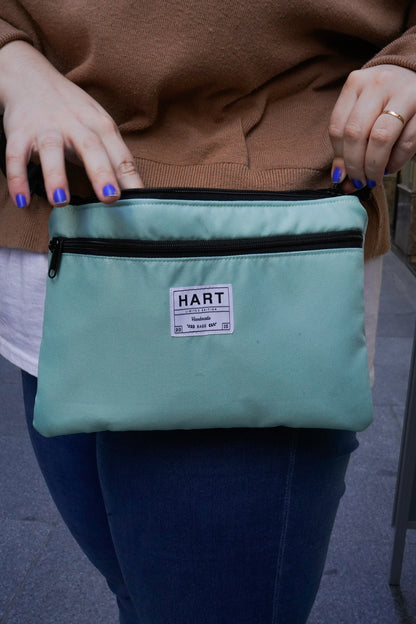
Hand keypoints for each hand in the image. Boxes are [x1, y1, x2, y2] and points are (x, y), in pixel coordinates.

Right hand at [0, 41, 142, 207]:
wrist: (29, 77)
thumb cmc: (71, 111)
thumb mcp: (98, 127)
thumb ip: (114, 158)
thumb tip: (134, 193)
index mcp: (100, 124)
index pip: (119, 153)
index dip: (130, 176)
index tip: (139, 198)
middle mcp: (74, 124)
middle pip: (90, 146)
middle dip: (101, 172)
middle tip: (110, 197)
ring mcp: (46, 127)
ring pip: (51, 149)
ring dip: (56, 176)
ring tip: (61, 201)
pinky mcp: (20, 132)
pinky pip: (16, 156)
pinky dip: (17, 178)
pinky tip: (22, 201)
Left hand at [329, 64, 415, 190]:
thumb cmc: (385, 99)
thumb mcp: (363, 112)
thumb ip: (350, 142)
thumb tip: (342, 182)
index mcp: (356, 84)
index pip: (338, 127)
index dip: (339, 157)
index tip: (342, 175)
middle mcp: (378, 84)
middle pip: (356, 133)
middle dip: (355, 165)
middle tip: (359, 180)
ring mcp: (403, 92)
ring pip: (381, 137)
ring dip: (374, 166)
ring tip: (374, 178)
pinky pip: (406, 141)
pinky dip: (396, 161)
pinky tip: (390, 167)